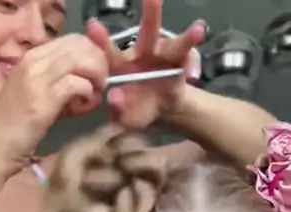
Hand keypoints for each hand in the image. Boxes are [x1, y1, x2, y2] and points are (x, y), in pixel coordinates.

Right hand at [0, 34, 108, 174]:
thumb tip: (83, 77)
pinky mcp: (44, 100)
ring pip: (81, 60)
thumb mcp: (33, 94)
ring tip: (92, 97)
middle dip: (98, 63)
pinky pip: (77, 84)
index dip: (91, 54)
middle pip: (80, 45)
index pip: (72, 39)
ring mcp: (37, 78)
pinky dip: (87, 94)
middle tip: (99, 86)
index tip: (95, 75)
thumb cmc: (12, 128)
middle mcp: (33, 61)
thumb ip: (54, 80)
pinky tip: (82, 107)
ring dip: (95, 77)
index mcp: (31, 57)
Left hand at [89, 0, 204, 128]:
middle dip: (151, 13)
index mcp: (123, 63)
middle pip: (149, 32)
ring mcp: (167, 56)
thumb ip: (118, 109)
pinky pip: (191, 61)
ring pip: (177, 44)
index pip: (111, 51)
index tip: (92, 26)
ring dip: (187, 37)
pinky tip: (192, 76)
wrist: (159, 110)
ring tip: (199, 30)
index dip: (102, 39)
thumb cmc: (136, 109)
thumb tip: (115, 97)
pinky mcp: (184, 64)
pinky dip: (193, 66)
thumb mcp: (124, 117)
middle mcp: (145, 53)